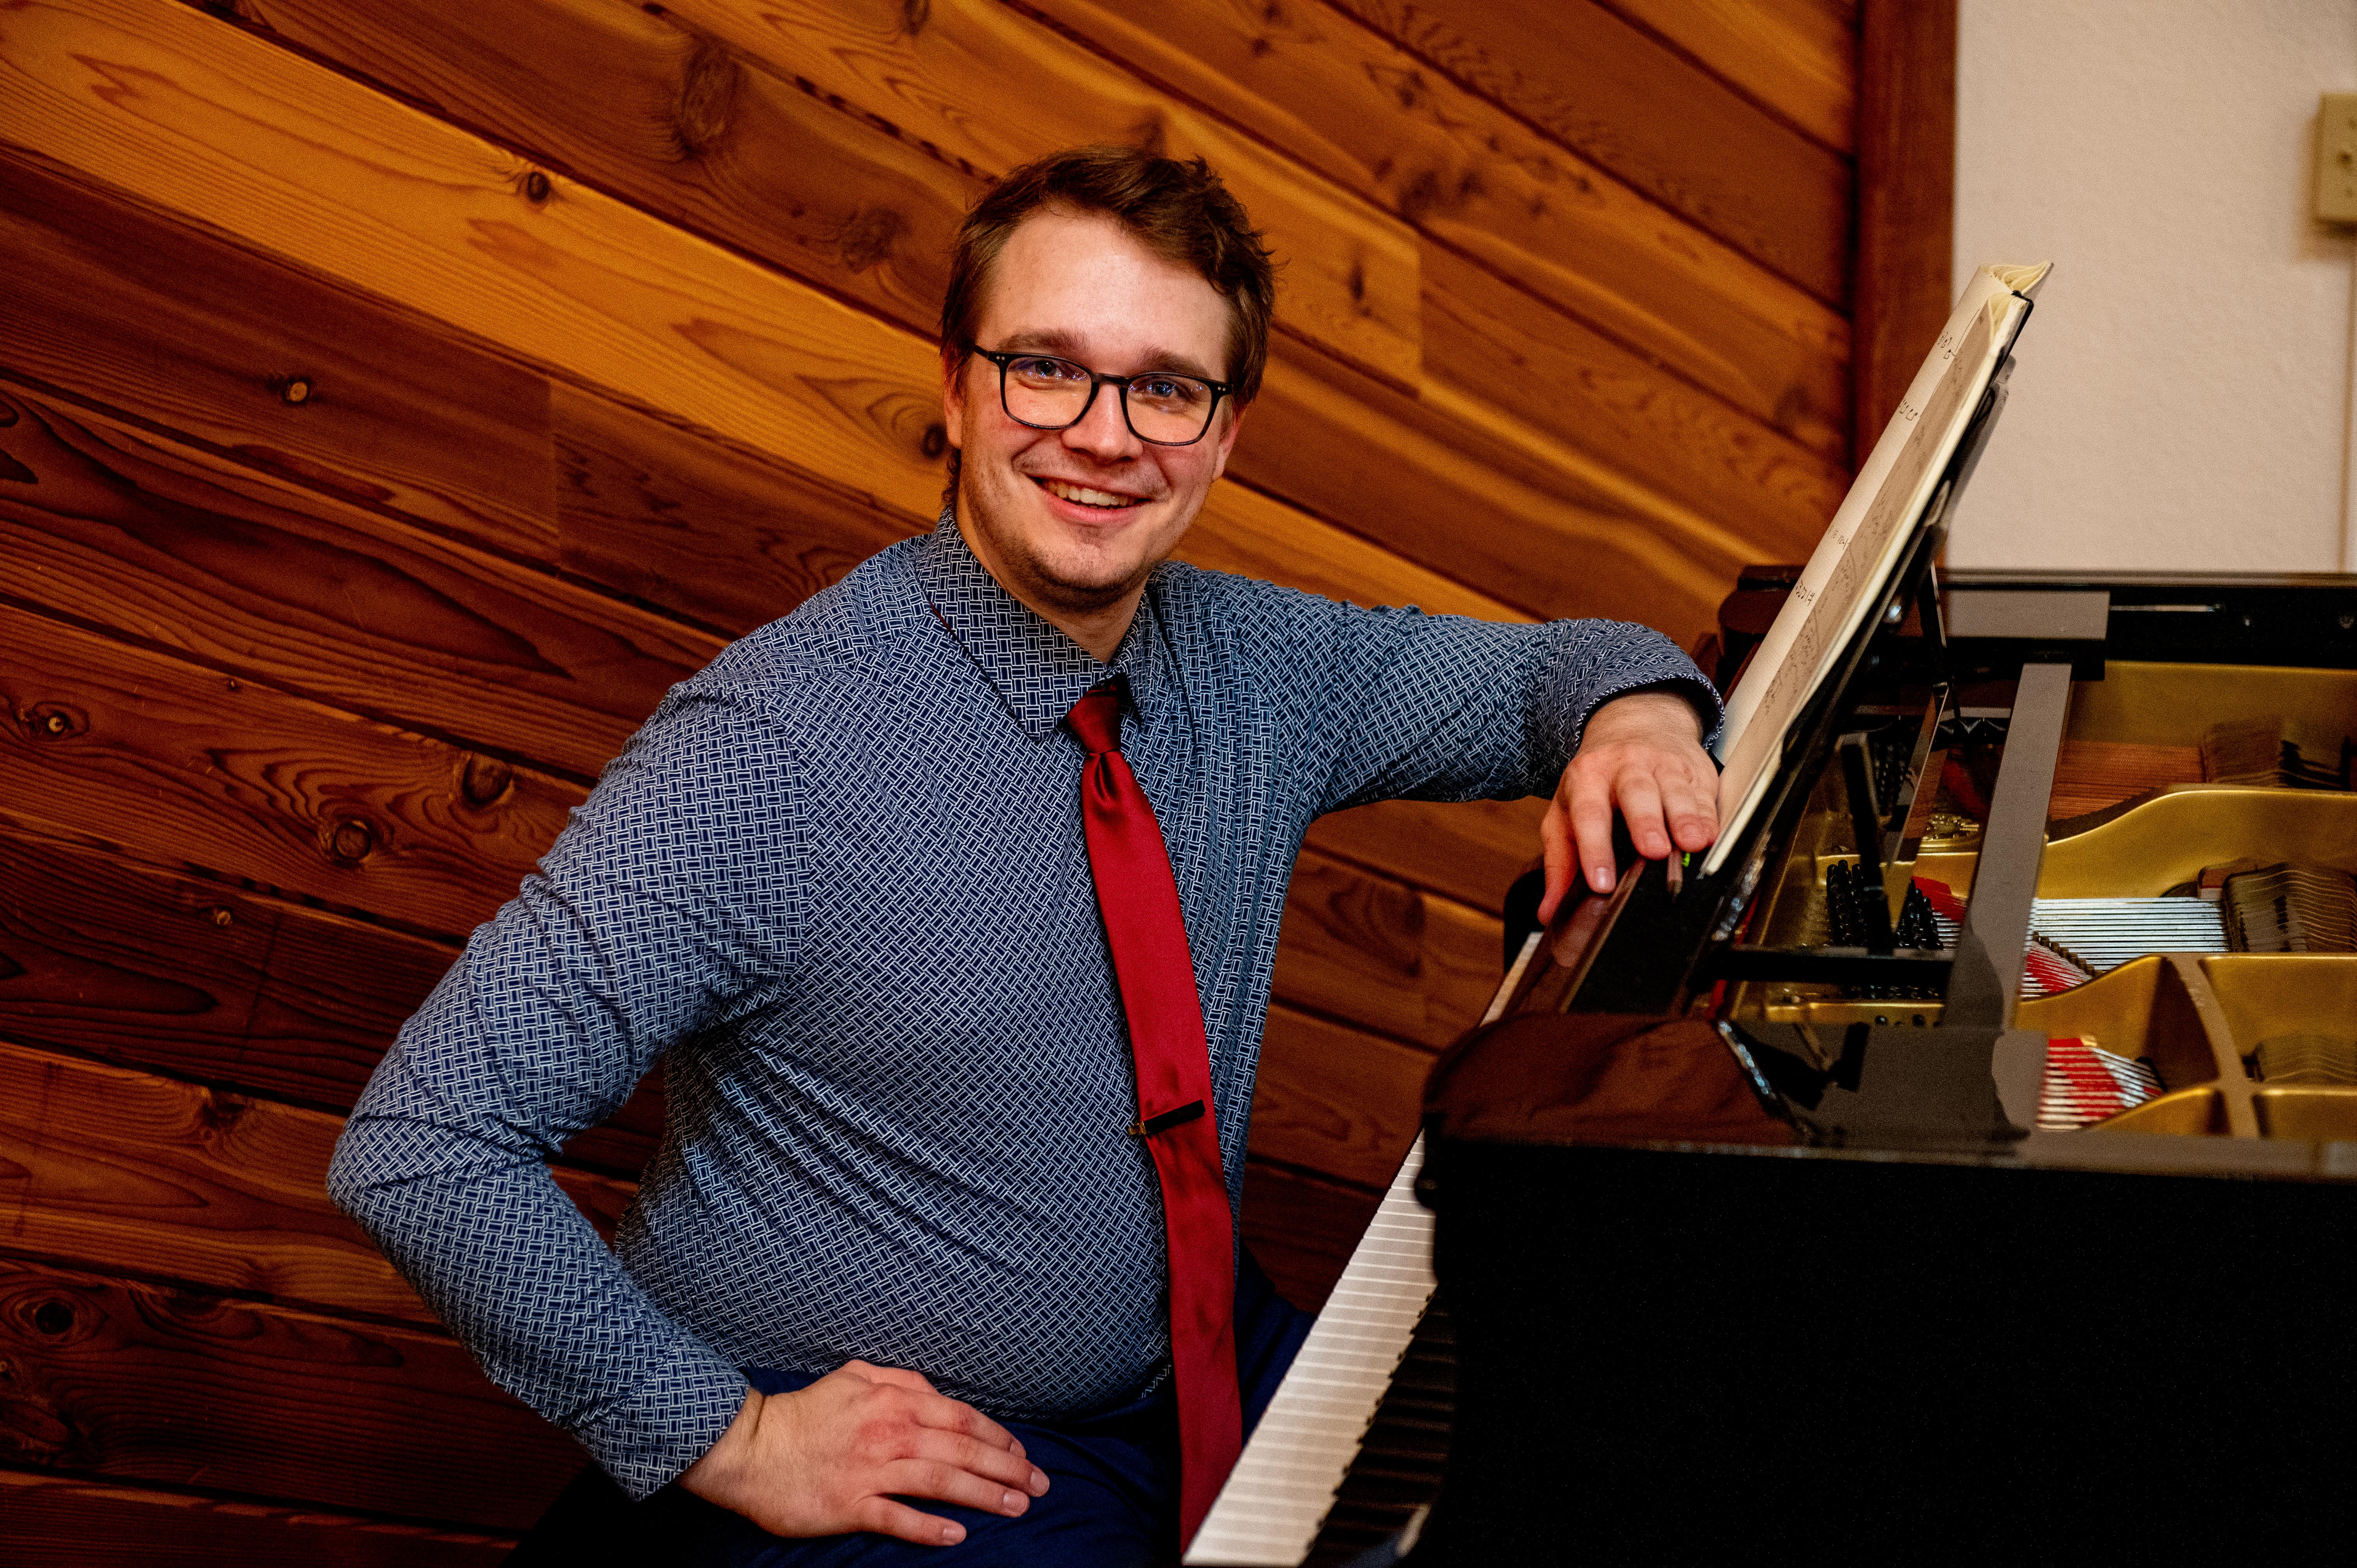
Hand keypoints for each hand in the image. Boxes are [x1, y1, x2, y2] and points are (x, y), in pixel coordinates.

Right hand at [679, 1360, 1049, 1545]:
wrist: (750, 1446)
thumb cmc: (806, 1413)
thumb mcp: (856, 1377)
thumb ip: (900, 1380)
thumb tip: (935, 1392)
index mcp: (895, 1400)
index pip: (963, 1417)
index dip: (1000, 1436)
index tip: (1024, 1454)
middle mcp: (890, 1432)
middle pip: (963, 1449)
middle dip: (1008, 1468)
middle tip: (1040, 1486)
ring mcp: (871, 1470)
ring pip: (941, 1481)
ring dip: (985, 1495)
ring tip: (1017, 1508)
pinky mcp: (850, 1504)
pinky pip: (898, 1517)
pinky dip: (930, 1527)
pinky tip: (958, 1534)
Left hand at [1538, 690, 1718, 922]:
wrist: (1635, 726)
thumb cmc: (1597, 780)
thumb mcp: (1567, 813)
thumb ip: (1559, 863)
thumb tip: (1548, 911)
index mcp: (1587, 777)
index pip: (1588, 814)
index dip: (1594, 849)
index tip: (1602, 883)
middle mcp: (1625, 766)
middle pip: (1636, 793)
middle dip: (1645, 822)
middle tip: (1653, 851)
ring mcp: (1662, 765)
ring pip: (1674, 789)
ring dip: (1685, 818)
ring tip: (1691, 844)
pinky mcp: (1694, 769)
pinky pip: (1703, 792)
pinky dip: (1708, 815)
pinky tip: (1710, 836)